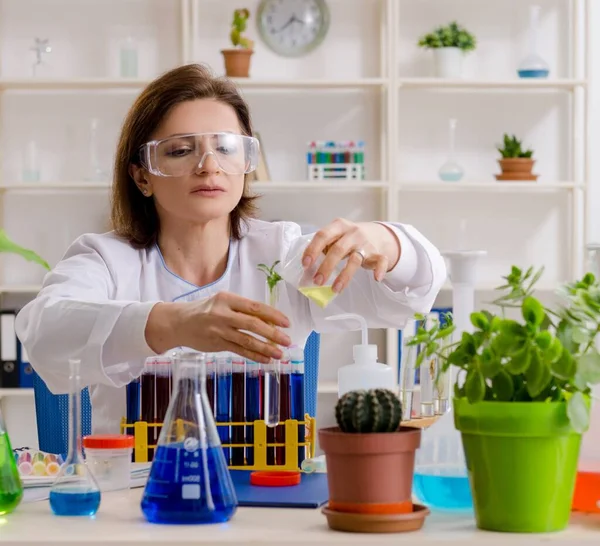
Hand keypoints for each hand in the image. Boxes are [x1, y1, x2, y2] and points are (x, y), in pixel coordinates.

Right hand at [147, 292, 290, 363]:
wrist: (178, 322)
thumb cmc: (204, 310)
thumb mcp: (221, 302)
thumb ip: (241, 310)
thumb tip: (269, 321)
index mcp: (227, 299)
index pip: (255, 307)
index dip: (273, 315)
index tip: (286, 323)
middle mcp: (223, 314)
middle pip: (252, 324)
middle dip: (273, 334)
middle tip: (287, 340)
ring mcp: (219, 330)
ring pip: (247, 340)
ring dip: (266, 348)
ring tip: (280, 354)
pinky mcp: (217, 344)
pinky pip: (239, 351)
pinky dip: (254, 356)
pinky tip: (266, 359)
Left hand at [301, 219, 400, 293]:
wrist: (376, 234)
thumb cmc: (348, 239)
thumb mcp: (335, 237)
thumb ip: (323, 248)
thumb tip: (308, 269)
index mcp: (338, 226)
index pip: (323, 235)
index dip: (313, 249)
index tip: (305, 264)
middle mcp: (352, 233)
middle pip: (338, 249)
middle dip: (326, 267)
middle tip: (317, 281)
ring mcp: (366, 243)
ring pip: (355, 259)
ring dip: (344, 276)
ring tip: (335, 289)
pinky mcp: (378, 253)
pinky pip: (381, 261)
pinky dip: (379, 269)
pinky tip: (376, 279)